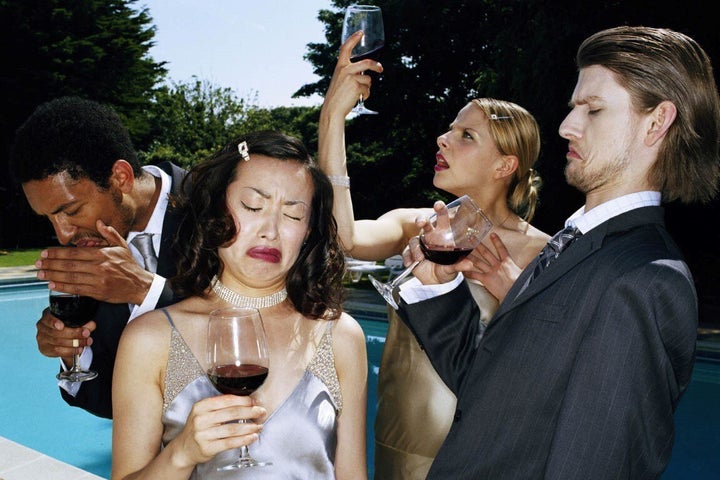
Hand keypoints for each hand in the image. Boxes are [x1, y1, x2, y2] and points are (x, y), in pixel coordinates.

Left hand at [35, 220, 153, 304]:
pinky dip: (63, 287)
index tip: (45, 252)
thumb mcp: (122, 246)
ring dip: (53, 275)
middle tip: (38, 263)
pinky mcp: (98, 292)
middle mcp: (99, 267)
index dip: (57, 252)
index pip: (75, 252)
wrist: (140, 285)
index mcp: (103, 254)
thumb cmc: (130, 266)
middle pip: (69, 264)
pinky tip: (52, 284)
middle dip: (50, 263)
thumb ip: (109, 234)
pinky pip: (76, 289)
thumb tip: (99, 222)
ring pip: (70, 277)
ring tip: (40, 273)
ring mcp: (98, 280)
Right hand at [36, 308, 94, 363]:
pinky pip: (57, 351)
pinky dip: (70, 351)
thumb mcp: (75, 321)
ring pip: (57, 342)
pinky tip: (79, 349)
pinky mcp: (44, 349)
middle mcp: (42, 326)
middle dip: (74, 333)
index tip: (62, 326)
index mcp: (47, 315)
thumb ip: (84, 322)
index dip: (54, 322)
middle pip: (56, 332)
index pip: (48, 318)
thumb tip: (91, 325)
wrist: (61, 337)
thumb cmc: (67, 325)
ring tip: (86, 342)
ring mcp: (41, 338)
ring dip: (74, 343)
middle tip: (86, 334)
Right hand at [172, 395, 265, 466]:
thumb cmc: (199, 427)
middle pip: (232, 413)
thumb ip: (221, 405)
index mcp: (201, 406)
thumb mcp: (204, 412)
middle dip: (250, 412)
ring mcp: (203, 434)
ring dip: (249, 427)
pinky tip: (252, 437)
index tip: (254, 402)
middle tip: (261, 412)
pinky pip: (230, 443)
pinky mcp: (207, 448)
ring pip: (232, 429)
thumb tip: (247, 402)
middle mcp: (201, 419)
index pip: (226, 400)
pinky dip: (244, 440)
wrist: (185, 448)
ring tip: (259, 426)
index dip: (243, 400)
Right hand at [323, 30, 382, 118]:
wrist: (332, 109)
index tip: (361, 32)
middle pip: (366, 63)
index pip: (346, 48)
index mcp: (340, 66)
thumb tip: (365, 74)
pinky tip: (357, 99)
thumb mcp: (340, 80)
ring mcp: (351, 78)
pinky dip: (365, 95)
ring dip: (366, 88)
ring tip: (357, 94)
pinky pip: (367, 89)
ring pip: (368, 80)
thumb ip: (349, 73)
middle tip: (380, 68)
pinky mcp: (356, 86)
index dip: (353, 39)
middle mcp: (345, 70)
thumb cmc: (337, 96)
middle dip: (376, 65)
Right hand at [403, 204, 461, 285]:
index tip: (438, 205)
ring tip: (420, 258)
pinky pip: (407, 253)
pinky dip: (407, 258)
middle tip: (421, 222)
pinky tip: (410, 263)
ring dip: (415, 248)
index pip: (442, 220)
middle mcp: (430, 238)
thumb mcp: (453, 268)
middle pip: (425, 225)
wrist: (435, 283)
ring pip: (414, 240)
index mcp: (443, 236)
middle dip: (422, 221)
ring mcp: (420, 246)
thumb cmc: (446, 270)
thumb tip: (470, 264)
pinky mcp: (411, 254)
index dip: (440, 211)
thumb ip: (460, 265)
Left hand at [459, 232, 521, 301]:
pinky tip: (462, 271)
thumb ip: (528, 266)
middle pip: (486, 253)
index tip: (492, 234)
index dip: (496, 241)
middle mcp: (498, 265)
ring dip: (470, 256)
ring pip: (478, 262)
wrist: (514, 294)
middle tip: (472, 239)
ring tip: (464, 251)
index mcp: (507, 262)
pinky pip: (474, 275)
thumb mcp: (525, 273)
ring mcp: (491, 272)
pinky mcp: (486, 279)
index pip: (501, 249)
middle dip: (478, 245)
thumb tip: (537, 260)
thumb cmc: (521, 285)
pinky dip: (468, 273)